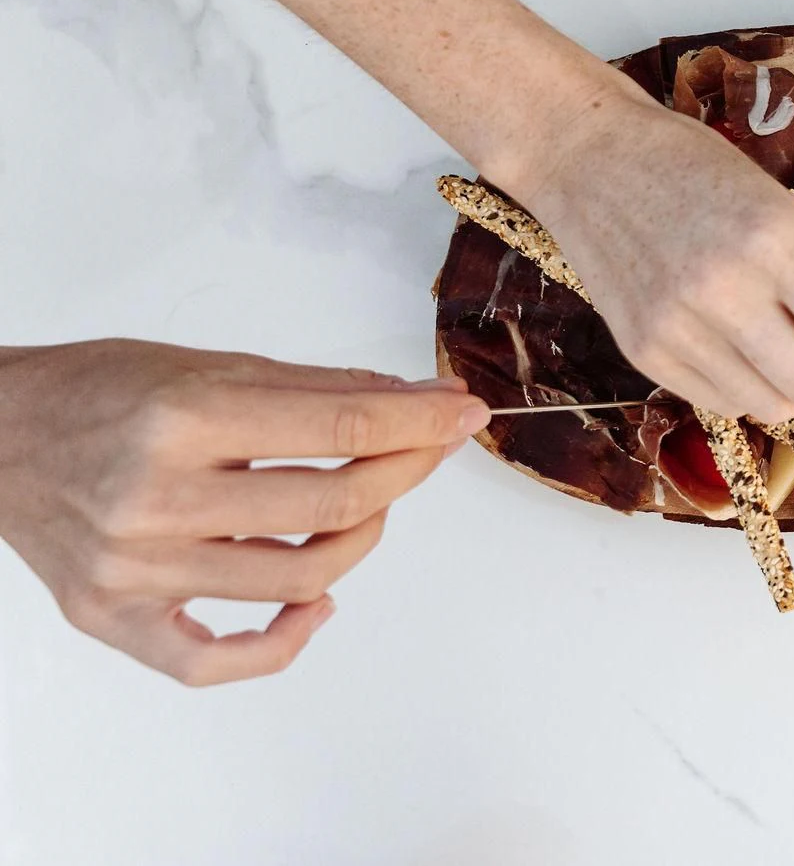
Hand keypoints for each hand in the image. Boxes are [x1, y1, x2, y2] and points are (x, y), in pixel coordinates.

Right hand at [0, 340, 485, 684]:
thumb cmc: (98, 392)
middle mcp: (154, 499)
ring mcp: (132, 569)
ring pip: (297, 580)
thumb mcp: (208, 365)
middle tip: (429, 449)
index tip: (463, 413)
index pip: (342, 426)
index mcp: (181, 419)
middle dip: (406, 471)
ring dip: (360, 541)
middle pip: (332, 504)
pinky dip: (283, 640)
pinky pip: (214, 661)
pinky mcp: (112, 618)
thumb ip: (314, 390)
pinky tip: (316, 603)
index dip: (420, 421)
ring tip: (366, 508)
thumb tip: (414, 400)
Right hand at [510, 83, 793, 422]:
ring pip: (770, 403)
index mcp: (775, 240)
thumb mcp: (781, 201)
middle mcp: (726, 291)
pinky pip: (720, 400)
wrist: (592, 159)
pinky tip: (766, 367)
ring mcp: (679, 327)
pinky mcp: (645, 350)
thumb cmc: (695, 167)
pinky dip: (757, 394)